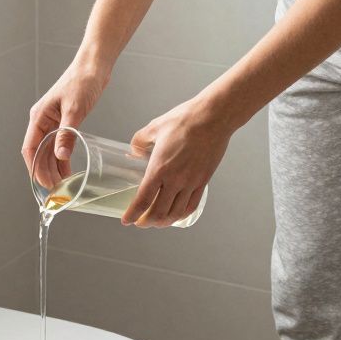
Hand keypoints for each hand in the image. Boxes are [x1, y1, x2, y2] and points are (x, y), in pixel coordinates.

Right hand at [22, 59, 110, 188]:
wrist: (94, 65)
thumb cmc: (82, 81)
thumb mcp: (75, 109)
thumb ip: (67, 134)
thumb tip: (60, 157)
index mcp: (39, 117)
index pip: (30, 148)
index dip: (35, 168)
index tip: (44, 184)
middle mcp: (43, 121)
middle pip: (38, 153)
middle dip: (45, 172)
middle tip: (56, 190)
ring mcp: (53, 122)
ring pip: (48, 151)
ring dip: (53, 168)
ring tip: (62, 186)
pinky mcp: (64, 122)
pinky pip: (59, 145)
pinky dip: (62, 159)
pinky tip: (68, 171)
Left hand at [122, 97, 233, 227]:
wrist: (213, 117)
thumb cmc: (185, 120)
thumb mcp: (155, 127)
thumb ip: (140, 141)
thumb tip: (134, 150)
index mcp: (159, 168)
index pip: (143, 200)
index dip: (132, 214)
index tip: (126, 220)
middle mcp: (175, 180)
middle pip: (158, 212)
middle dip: (146, 222)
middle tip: (140, 222)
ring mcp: (191, 182)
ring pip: (175, 213)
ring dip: (164, 222)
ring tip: (156, 221)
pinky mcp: (203, 181)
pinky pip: (191, 205)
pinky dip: (181, 214)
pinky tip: (176, 214)